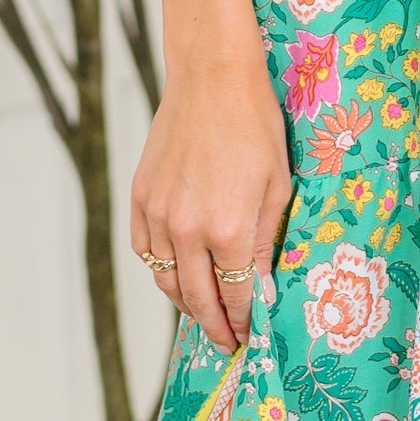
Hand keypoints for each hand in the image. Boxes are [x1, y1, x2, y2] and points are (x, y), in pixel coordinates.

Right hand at [132, 53, 290, 353]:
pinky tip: (179, 275)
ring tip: (205, 314)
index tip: (252, 336)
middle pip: (197, 298)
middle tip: (227, 342)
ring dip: (186, 304)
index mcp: (228, 228)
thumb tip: (263, 285)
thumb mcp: (279, 186)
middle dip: (215, 326)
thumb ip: (267, 241)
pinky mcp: (140, 198)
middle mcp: (188, 229)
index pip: (236, 295)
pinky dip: (162, 271)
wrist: (211, 79)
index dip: (245, 321)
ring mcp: (158, 214)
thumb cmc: (254, 125)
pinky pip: (147, 251)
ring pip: (166, 280)